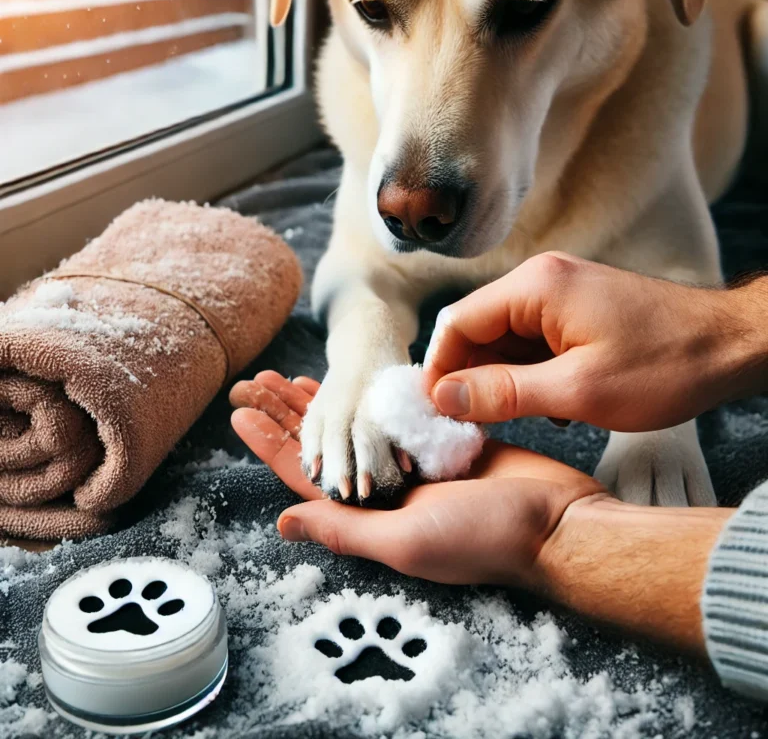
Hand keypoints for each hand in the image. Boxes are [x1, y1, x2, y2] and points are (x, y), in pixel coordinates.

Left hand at [230, 372, 604, 586]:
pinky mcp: (446, 438)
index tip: (239, 412)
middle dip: (289, 414)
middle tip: (257, 380)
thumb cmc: (485, 537)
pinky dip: (375, 392)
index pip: (307, 475)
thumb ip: (346, 531)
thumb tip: (281, 523)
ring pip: (359, 424)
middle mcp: (389, 489)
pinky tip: (356, 373)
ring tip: (293, 373)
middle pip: (327, 444)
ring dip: (327, 398)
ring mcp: (418, 461)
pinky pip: (399, 412)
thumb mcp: (407, 540)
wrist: (557, 519)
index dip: (271, 444)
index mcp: (373, 514)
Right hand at [423, 252, 756, 431]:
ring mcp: (559, 295)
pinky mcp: (575, 312)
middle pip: (476, 331)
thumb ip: (504, 393)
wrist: (734, 345)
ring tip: (529, 416)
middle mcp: (540, 282)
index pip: (456, 324)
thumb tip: (443, 397)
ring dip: (504, 381)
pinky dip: (531, 375)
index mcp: (535, 288)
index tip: (435, 413)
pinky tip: (554, 403)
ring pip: (503, 341)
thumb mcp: (578, 391)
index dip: (438, 370)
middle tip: (475, 425)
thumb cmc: (668, 363)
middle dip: (471, 379)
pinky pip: (531, 343)